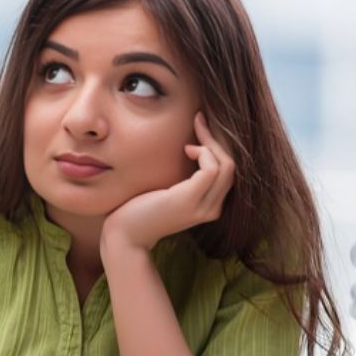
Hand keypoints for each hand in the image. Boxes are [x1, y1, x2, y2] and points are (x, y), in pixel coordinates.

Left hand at [102, 112, 234, 253]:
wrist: (124, 235)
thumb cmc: (139, 210)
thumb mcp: (167, 189)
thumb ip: (182, 176)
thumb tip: (188, 145)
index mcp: (209, 205)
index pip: (227, 170)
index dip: (218, 146)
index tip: (201, 125)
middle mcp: (212, 208)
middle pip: (231, 165)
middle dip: (217, 139)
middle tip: (199, 119)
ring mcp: (203, 207)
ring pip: (226, 165)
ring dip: (211, 142)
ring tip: (193, 132)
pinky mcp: (189, 201)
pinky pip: (211, 169)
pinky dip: (203, 152)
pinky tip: (186, 149)